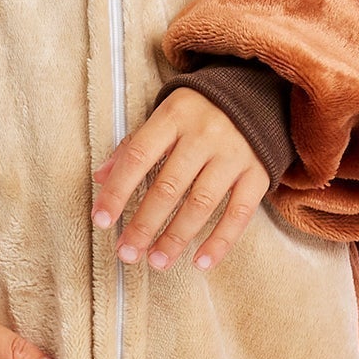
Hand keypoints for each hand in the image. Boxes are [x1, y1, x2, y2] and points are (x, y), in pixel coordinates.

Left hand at [94, 91, 271, 271]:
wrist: (256, 96)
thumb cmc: (199, 112)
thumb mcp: (165, 117)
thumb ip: (134, 146)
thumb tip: (100, 178)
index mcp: (174, 116)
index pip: (138, 157)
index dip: (117, 191)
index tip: (101, 220)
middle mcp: (205, 134)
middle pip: (168, 186)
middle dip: (144, 225)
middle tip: (126, 252)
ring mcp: (234, 154)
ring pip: (201, 204)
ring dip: (176, 238)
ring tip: (157, 261)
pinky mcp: (258, 173)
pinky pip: (239, 213)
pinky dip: (220, 242)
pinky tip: (200, 262)